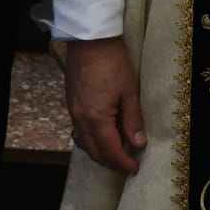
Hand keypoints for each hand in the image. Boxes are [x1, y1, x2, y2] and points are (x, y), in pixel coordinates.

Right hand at [65, 37, 146, 174]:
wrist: (89, 40)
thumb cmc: (112, 62)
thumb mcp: (128, 91)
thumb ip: (132, 120)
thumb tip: (138, 144)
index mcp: (96, 118)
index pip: (110, 151)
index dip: (123, 163)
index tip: (135, 169)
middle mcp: (81, 119)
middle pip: (95, 151)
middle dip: (111, 163)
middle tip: (127, 165)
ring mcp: (73, 111)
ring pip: (85, 143)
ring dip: (100, 152)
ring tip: (117, 153)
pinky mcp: (71, 103)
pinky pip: (80, 131)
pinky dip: (92, 139)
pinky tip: (104, 135)